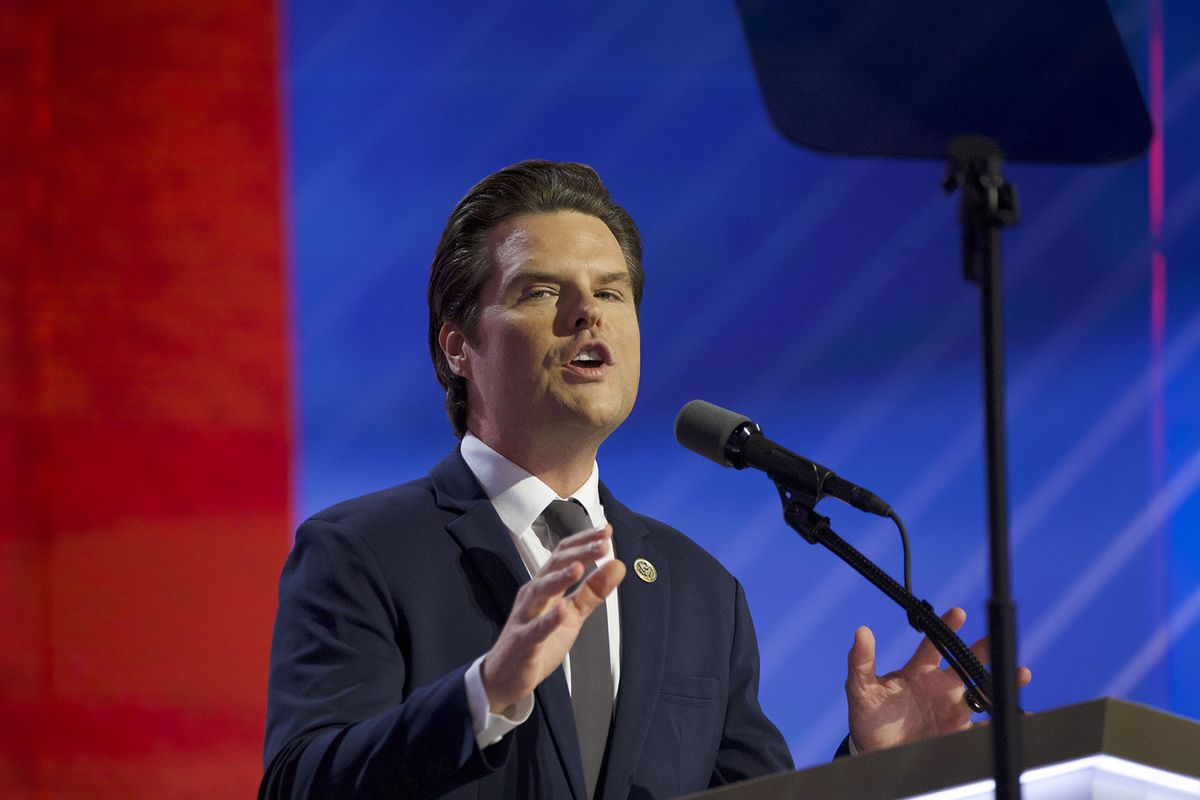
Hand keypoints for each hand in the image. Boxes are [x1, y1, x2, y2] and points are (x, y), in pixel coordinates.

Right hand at [480, 525, 625, 712]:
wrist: (504, 676)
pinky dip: (549, 620)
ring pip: (540, 591)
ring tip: (580, 567)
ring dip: (559, 578)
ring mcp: (525, 617)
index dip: (583, 541)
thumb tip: (617, 565)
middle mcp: (533, 595)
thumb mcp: (572, 615)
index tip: (606, 530)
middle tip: (603, 543)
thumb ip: (593, 592)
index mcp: (544, 586)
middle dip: (579, 553)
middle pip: (553, 566)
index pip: (563, 555)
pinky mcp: (523, 642)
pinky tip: (563, 611)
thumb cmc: (538, 642)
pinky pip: (536, 629)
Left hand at [845, 607, 1031, 752]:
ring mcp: (952, 708)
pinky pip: (986, 726)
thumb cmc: (869, 717)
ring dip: (1001, 682)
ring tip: (1021, 673)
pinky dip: (1004, 720)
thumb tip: (860, 631)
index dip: (947, 627)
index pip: (935, 644)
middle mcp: (940, 686)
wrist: (877, 753)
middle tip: (996, 639)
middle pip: (966, 662)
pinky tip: (1022, 715)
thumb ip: (860, 662)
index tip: (958, 613)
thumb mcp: (861, 689)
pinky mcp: (959, 731)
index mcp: (919, 671)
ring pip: (982, 690)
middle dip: (982, 650)